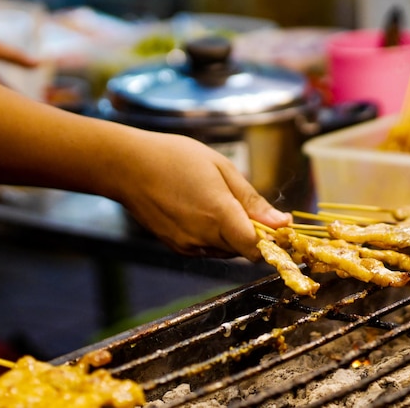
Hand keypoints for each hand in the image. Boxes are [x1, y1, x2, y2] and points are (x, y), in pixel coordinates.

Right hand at [112, 131, 291, 260]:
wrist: (127, 166)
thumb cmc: (174, 158)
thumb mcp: (221, 168)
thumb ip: (252, 200)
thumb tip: (282, 223)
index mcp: (219, 215)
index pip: (258, 249)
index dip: (273, 241)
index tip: (278, 227)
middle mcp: (204, 237)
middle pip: (244, 250)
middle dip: (253, 234)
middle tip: (245, 205)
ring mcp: (188, 246)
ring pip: (226, 250)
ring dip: (233, 234)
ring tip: (217, 201)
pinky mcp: (177, 247)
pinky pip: (207, 249)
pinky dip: (214, 236)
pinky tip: (201, 210)